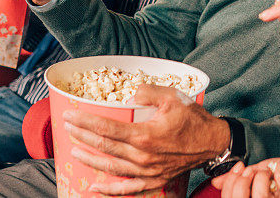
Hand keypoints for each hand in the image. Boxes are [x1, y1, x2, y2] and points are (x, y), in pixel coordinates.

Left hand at [63, 84, 229, 195]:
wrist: (212, 143)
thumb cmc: (194, 120)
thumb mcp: (173, 97)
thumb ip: (148, 92)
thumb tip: (130, 93)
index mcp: (146, 135)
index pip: (107, 128)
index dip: (86, 121)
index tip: (71, 115)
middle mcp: (143, 156)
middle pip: (105, 147)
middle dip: (82, 136)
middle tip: (67, 126)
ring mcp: (147, 171)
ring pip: (111, 168)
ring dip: (90, 159)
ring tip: (74, 150)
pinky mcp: (153, 179)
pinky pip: (127, 189)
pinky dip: (109, 190)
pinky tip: (95, 188)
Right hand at [212, 158, 279, 197]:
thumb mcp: (254, 175)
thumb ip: (237, 180)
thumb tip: (216, 181)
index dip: (231, 181)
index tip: (240, 167)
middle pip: (241, 197)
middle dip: (246, 177)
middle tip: (255, 169)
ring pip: (261, 190)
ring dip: (264, 173)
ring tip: (271, 171)